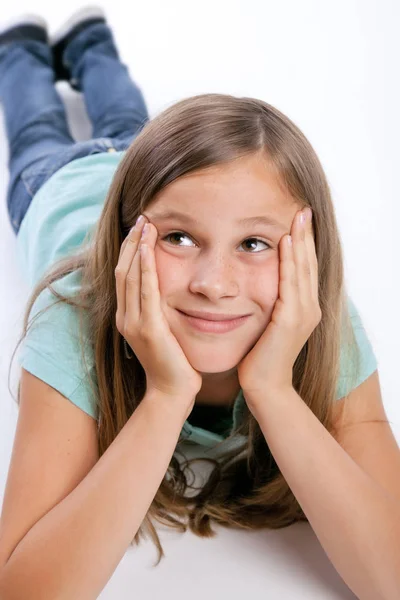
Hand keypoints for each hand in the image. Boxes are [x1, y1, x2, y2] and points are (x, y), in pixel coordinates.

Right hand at [115, 216, 201, 409]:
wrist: (172, 392)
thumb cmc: (174, 362)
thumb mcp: (163, 332)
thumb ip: (160, 312)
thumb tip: (169, 292)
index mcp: (127, 317)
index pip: (124, 276)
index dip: (130, 251)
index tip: (140, 229)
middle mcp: (125, 317)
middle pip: (123, 270)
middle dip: (131, 242)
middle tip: (142, 218)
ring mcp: (133, 322)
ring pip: (129, 275)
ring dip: (136, 247)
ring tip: (145, 224)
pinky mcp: (147, 327)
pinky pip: (144, 289)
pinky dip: (144, 266)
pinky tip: (148, 248)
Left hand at [237, 207, 321, 402]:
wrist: (264, 386)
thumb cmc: (260, 357)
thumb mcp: (267, 324)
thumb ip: (270, 304)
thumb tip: (257, 285)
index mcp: (304, 308)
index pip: (304, 269)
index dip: (304, 244)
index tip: (299, 221)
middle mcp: (309, 308)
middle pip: (308, 264)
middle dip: (306, 236)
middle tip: (303, 210)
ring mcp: (303, 314)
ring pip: (303, 270)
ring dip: (300, 242)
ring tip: (298, 218)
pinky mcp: (290, 320)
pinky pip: (290, 284)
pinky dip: (289, 261)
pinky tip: (285, 243)